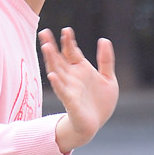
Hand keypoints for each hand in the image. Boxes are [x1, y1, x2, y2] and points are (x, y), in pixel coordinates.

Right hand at [39, 27, 117, 151]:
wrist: (96, 124)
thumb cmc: (100, 103)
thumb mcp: (108, 78)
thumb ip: (106, 60)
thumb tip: (104, 39)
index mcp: (81, 69)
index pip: (72, 51)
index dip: (68, 41)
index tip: (66, 30)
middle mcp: (72, 77)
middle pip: (59, 58)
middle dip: (52, 45)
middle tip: (44, 32)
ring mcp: (69, 88)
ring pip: (57, 71)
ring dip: (51, 60)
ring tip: (46, 47)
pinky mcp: (70, 101)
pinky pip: (62, 91)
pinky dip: (57, 84)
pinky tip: (52, 76)